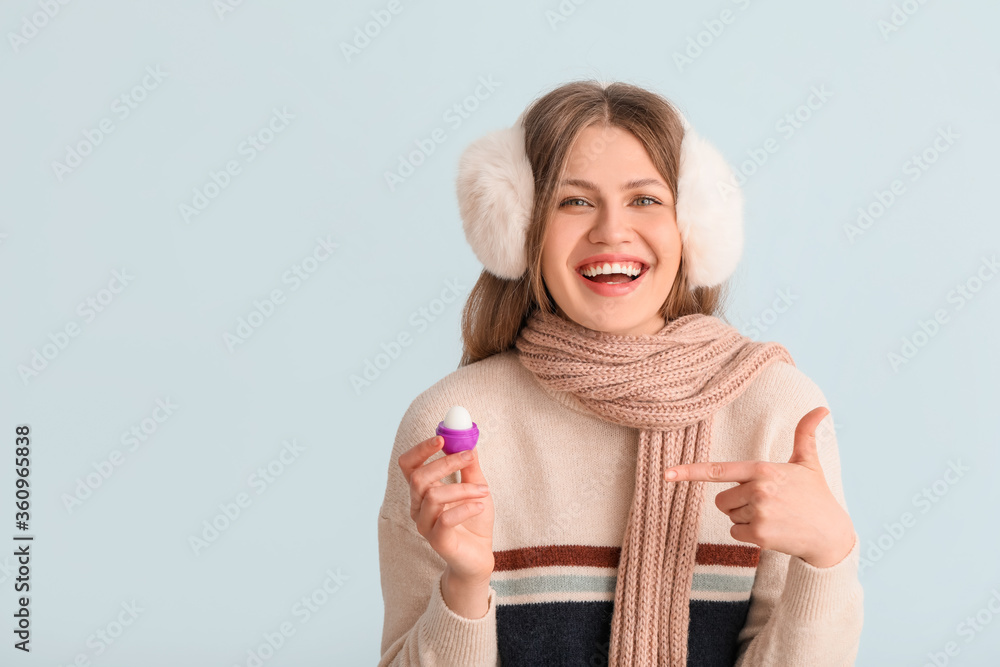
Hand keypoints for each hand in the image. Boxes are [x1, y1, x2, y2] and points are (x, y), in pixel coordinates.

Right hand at [398, 436, 494, 581]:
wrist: (480, 554)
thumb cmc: (475, 520)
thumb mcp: (476, 487)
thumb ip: (470, 467)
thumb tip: (468, 441)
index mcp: (423, 490)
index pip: (408, 465)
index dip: (420, 450)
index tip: (442, 438)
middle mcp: (418, 506)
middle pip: (418, 478)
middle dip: (445, 463)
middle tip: (469, 456)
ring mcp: (425, 524)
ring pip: (434, 496)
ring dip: (463, 488)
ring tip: (485, 490)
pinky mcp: (437, 541)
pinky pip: (445, 519)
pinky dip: (465, 508)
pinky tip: (480, 505)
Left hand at [664, 407, 854, 567]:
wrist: (830, 535)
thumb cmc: (816, 495)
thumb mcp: (808, 462)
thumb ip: (805, 434)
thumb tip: (822, 408)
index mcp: (763, 469)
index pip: (719, 469)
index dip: (690, 471)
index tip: (667, 473)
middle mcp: (758, 490)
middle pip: (721, 499)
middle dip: (736, 502)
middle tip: (765, 503)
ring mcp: (758, 513)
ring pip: (729, 516)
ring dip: (744, 518)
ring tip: (772, 516)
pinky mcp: (759, 535)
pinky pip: (735, 533)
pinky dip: (748, 534)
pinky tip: (771, 531)